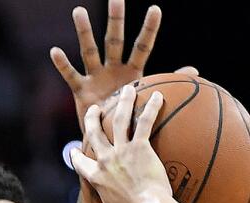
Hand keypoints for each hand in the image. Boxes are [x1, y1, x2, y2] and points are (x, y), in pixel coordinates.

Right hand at [50, 1, 197, 126]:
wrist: (111, 142)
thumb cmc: (131, 120)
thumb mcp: (150, 101)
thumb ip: (169, 84)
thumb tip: (195, 72)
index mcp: (132, 72)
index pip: (142, 46)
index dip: (149, 29)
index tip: (155, 9)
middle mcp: (113, 69)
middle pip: (114, 40)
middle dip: (116, 20)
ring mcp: (96, 77)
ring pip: (89, 51)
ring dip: (84, 32)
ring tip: (79, 11)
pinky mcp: (81, 91)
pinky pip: (71, 75)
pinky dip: (62, 64)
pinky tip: (55, 51)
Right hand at [69, 85, 171, 202]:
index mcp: (95, 177)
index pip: (79, 163)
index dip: (76, 155)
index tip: (75, 150)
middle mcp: (105, 159)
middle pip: (94, 132)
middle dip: (93, 118)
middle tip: (96, 109)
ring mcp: (123, 151)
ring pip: (120, 119)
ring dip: (122, 102)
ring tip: (126, 90)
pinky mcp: (141, 147)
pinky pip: (145, 122)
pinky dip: (152, 108)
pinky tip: (159, 96)